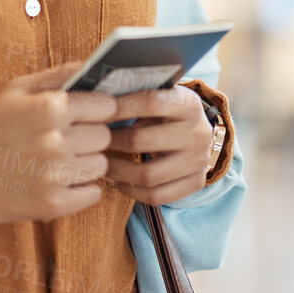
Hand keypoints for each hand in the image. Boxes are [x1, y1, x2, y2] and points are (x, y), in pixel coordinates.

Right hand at [0, 61, 118, 225]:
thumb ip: (58, 75)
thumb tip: (92, 67)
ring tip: (59, 161)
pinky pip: (93, 193)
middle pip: (105, 137)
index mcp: (50, 107)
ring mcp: (55, 175)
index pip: (106, 106)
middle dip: (91, 137)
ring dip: (86, 164)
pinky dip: (82, 189)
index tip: (85, 116)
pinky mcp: (53, 205)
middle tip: (67, 140)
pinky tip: (59, 182)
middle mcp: (55, 141)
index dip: (97, 110)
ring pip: (101, 165)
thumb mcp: (17, 90)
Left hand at [102, 86, 216, 206]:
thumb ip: (138, 97)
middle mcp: (198, 132)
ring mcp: (199, 161)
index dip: (120, 108)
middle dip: (112, 141)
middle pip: (143, 140)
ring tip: (101, 164)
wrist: (198, 134)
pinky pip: (157, 196)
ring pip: (148, 174)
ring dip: (117, 171)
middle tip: (94, 142)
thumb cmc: (168, 112)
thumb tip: (98, 102)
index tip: (97, 113)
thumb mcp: (161, 96)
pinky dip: (131, 191)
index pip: (151, 102)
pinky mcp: (196, 183)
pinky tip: (117, 181)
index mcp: (189, 104)